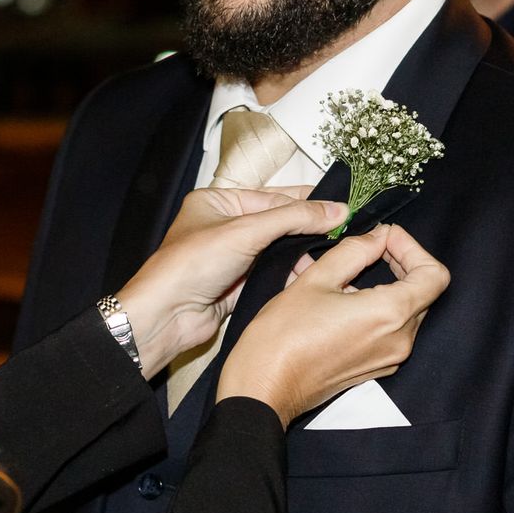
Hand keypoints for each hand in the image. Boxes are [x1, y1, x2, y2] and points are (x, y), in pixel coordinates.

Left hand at [114, 186, 348, 375]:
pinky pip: (273, 274)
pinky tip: (314, 276)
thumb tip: (338, 210)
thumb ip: (293, 218)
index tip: (342, 207)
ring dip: (303, 255)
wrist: (167, 316)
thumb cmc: (193, 264)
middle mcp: (225, 226)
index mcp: (218, 201)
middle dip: (308, 230)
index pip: (272, 197)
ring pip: (278, 251)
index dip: (307, 202)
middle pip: (278, 223)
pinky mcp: (239, 284)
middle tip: (346, 232)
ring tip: (334, 257)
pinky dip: (292, 276)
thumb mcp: (246, 231)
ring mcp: (233, 257)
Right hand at [217, 224, 448, 425]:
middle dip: (400, 263)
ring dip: (382, 284)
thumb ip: (354, 251)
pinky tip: (338, 297)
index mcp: (390, 314)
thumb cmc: (284, 335)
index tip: (385, 237)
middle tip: (369, 246)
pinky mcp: (375, 367)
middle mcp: (400, 340)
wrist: (264, 387)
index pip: (434, 275)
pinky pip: (387, 330)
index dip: (413, 249)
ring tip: (343, 271)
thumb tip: (378, 237)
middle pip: (422, 292)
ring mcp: (389, 358)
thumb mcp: (316, 280)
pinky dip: (373, 307)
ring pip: (404, 310)